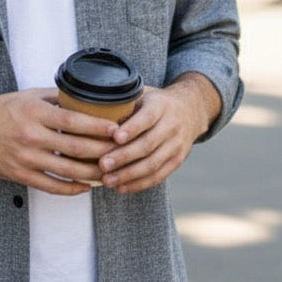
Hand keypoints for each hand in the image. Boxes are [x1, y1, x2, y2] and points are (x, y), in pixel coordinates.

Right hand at [0, 88, 120, 194]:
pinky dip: (72, 188)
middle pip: (75, 148)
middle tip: (122, 152)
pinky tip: (85, 186)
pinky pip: (52, 186)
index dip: (98, 126)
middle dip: (102, 151)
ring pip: (68, 170)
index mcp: (34, 113)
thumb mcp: (26, 96)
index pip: (73, 120)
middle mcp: (31, 136)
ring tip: (110, 171)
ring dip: (93, 173)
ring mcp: (26, 158)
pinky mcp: (20, 175)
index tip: (117, 129)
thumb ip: (54, 97)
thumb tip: (82, 96)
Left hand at [97, 72, 220, 193]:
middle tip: (103, 165)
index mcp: (160, 106)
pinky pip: (158, 176)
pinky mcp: (177, 161)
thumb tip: (91, 113)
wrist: (189, 110)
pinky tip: (121, 188)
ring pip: (152, 164)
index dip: (131, 128)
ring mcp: (176, 145)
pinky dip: (138, 184)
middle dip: (124, 157)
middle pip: (148, 145)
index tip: (114, 137)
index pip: (147, 118)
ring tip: (107, 180)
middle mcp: (172, 126)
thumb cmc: (154, 102)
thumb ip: (123, 102)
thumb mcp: (142, 94)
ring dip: (128, 175)